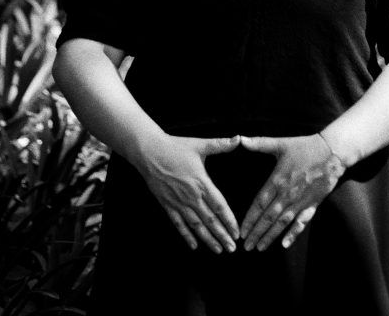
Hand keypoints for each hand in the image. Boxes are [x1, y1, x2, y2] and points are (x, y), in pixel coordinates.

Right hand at [140, 134, 240, 253]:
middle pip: (210, 220)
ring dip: (208, 239)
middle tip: (232, 249)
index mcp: (201, 182)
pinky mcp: (167, 205)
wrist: (149, 152)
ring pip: (196, 226)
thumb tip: (238, 139)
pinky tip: (194, 246)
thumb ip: (220, 144)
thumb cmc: (175, 147)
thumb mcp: (199, 144)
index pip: (219, 206)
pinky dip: (186, 236)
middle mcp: (191, 196)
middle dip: (222, 235)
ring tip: (218, 250)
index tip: (237, 232)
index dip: (229, 220)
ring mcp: (178, 202)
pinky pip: (178, 224)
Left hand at [239, 133, 344, 251]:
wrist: (331, 152)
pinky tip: (285, 245)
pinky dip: (294, 234)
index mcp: (277, 180)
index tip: (241, 231)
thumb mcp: (280, 143)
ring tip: (260, 248)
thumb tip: (240, 139)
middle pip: (268, 218)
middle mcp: (287, 194)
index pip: (259, 204)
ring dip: (270, 236)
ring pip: (282, 223)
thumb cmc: (304, 147)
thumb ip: (259, 143)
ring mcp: (300, 201)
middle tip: (247, 247)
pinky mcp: (312, 205)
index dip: (250, 219)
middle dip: (256, 233)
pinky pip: (302, 222)